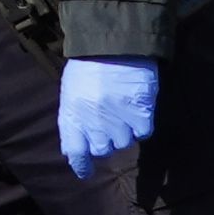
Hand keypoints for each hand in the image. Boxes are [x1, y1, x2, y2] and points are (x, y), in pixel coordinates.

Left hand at [54, 55, 158, 176]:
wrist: (115, 42)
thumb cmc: (88, 64)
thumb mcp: (70, 90)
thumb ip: (73, 118)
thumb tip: (75, 146)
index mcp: (73, 116)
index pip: (75, 152)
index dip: (81, 165)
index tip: (85, 172)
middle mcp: (94, 123)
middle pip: (103, 149)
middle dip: (106, 141)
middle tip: (109, 123)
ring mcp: (118, 120)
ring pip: (124, 142)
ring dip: (124, 130)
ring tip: (123, 108)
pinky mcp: (140, 113)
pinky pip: (143, 132)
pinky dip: (141, 123)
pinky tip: (137, 107)